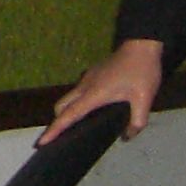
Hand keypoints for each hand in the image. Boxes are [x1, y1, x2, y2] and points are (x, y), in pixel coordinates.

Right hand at [47, 39, 165, 141]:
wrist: (142, 43)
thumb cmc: (141, 71)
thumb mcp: (144, 100)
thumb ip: (136, 122)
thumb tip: (126, 136)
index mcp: (93, 94)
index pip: (69, 115)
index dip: (54, 130)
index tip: (41, 142)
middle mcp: (85, 86)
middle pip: (61, 106)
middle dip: (57, 122)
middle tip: (59, 140)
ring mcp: (88, 78)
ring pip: (69, 98)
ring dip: (67, 112)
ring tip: (76, 129)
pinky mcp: (93, 74)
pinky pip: (79, 92)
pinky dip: (77, 103)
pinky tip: (93, 111)